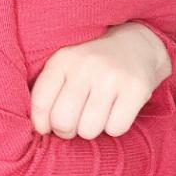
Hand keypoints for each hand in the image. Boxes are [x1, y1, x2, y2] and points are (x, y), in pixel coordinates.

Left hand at [29, 22, 171, 138]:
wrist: (136, 45)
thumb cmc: (92, 67)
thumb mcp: (66, 68)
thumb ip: (48, 93)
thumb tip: (39, 130)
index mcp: (63, 60)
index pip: (40, 104)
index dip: (42, 124)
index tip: (49, 126)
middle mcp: (86, 65)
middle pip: (63, 121)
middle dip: (67, 131)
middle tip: (75, 123)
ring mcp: (112, 76)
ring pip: (89, 129)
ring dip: (92, 130)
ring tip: (97, 115)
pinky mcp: (136, 88)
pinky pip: (116, 128)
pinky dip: (115, 127)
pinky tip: (116, 111)